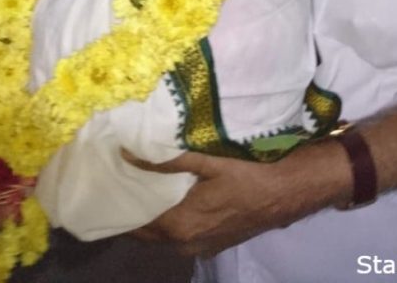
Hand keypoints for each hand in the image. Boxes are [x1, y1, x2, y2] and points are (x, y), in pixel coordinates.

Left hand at [121, 140, 351, 257]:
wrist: (297, 186)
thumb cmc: (253, 171)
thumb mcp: (209, 160)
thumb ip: (167, 159)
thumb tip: (126, 153)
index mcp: (180, 225)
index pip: (131, 221)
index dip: (113, 200)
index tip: (99, 176)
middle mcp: (186, 242)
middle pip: (144, 227)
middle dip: (128, 203)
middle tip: (113, 171)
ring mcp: (202, 243)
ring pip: (162, 228)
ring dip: (148, 207)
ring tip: (135, 175)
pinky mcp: (216, 237)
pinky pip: (179, 227)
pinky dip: (167, 210)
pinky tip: (166, 187)